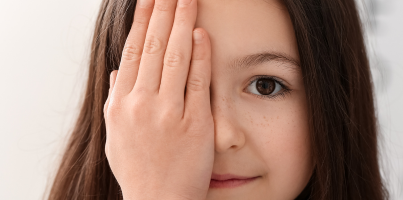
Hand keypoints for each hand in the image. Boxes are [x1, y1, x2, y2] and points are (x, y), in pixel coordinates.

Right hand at [103, 0, 212, 198]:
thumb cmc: (139, 170)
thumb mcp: (116, 137)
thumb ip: (116, 101)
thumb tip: (120, 71)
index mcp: (121, 104)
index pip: (132, 51)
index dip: (141, 21)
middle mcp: (142, 104)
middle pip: (153, 47)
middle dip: (163, 13)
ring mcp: (169, 112)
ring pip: (174, 58)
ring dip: (182, 24)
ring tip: (188, 0)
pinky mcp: (196, 122)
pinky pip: (197, 81)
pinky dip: (200, 55)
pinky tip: (201, 34)